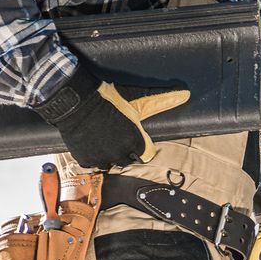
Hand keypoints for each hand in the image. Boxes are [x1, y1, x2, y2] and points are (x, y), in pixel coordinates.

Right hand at [35, 62, 188, 169]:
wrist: (75, 100)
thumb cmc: (109, 98)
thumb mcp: (138, 99)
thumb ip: (162, 100)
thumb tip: (185, 94)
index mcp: (136, 142)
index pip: (147, 154)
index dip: (141, 144)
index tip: (133, 135)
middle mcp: (120, 154)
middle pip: (129, 160)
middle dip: (126, 149)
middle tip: (117, 134)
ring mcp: (102, 158)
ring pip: (111, 164)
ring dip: (109, 155)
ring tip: (104, 138)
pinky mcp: (85, 159)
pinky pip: (92, 164)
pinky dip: (92, 156)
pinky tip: (92, 142)